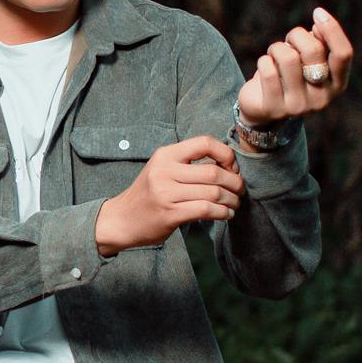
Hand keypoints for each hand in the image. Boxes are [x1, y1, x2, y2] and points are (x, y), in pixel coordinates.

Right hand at [94, 135, 245, 252]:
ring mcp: (166, 193)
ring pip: (213, 193)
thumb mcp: (162, 169)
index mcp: (166, 154)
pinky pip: (206, 210)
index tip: (232, 168)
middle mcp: (165, 171)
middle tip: (240, 190)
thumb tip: (228, 165)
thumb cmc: (148, 194)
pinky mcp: (170, 214)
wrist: (121, 219)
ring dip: (231, 200)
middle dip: (235, 182)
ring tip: (235, 204)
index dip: (226, 154)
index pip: (204, 143)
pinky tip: (225, 215)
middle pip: (214, 172)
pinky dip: (222, 213)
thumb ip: (188, 164)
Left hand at [236, 4, 354, 129]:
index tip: (318, 12)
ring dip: (277, 48)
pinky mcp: (274, 108)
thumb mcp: (308, 59)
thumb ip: (319, 43)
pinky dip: (264, 61)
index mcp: (337, 84)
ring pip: (288, 58)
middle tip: (288, 41)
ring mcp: (298, 107)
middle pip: (313, 50)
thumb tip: (320, 24)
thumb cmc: (290, 75)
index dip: (332, 29)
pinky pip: (268, 70)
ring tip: (274, 55)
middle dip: (296, 36)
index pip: (343, 54)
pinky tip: (265, 68)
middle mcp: (322, 99)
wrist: (264, 108)